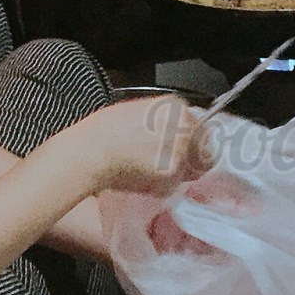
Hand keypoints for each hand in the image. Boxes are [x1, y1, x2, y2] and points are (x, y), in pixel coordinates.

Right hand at [79, 95, 213, 194]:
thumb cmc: (106, 131)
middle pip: (202, 150)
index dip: (191, 145)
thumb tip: (174, 134)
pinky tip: (141, 180)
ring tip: (148, 173)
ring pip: (189, 170)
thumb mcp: (139, 113)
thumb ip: (163, 122)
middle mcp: (184, 123)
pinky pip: (173, 185)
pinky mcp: (174, 169)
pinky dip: (160, 188)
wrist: (92, 149)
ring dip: (173, 176)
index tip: (182, 154)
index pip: (201, 128)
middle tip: (165, 168)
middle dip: (187, 162)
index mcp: (176, 106)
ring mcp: (181, 146)